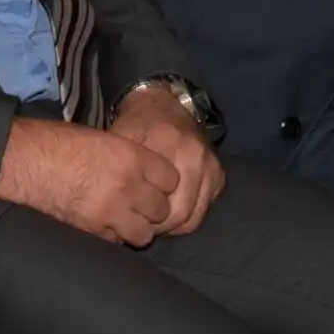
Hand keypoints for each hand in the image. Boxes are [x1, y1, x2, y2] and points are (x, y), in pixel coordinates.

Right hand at [0, 116, 179, 245]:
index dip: (165, 182)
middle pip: (162, 209)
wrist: (27, 162)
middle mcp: (127, 186)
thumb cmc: (61, 143)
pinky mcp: (91, 231)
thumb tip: (146, 174)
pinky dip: (114, 236)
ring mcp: (109, 213)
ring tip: (127, 219)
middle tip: (143, 204)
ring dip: (138, 227)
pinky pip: (116, 242)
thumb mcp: (105, 140)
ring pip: (144, 234)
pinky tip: (106, 225)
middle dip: (154, 208)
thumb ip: (130, 159)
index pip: (172, 179)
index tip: (157, 182)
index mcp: (132, 158)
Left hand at [110, 86, 224, 236]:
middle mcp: (196, 156)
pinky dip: (190, 214)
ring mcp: (211, 165)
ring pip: (196, 217)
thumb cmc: (138, 127)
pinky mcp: (219, 174)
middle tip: (142, 225)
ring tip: (156, 220)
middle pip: (181, 215)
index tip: (130, 219)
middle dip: (160, 227)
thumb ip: (122, 173)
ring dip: (175, 225)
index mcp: (170, 145)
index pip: (162, 203)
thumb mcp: (122, 141)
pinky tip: (171, 209)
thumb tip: (114, 210)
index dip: (144, 219)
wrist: (165, 107)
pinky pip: (206, 208)